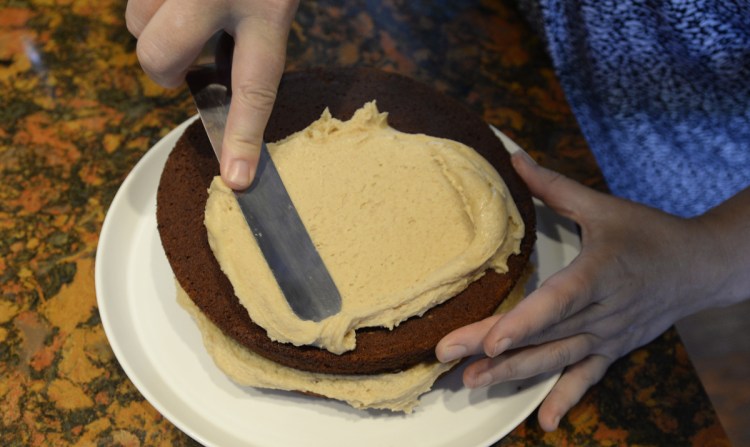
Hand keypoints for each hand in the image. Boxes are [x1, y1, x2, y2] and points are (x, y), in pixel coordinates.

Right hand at [126, 0, 298, 188]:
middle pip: (159, 56)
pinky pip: (134, 0)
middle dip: (164, 70)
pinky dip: (151, 5)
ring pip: (136, 22)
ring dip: (152, 28)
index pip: (254, 87)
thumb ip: (254, 36)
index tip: (237, 178)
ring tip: (184, 14)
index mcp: (269, 11)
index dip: (243, 137)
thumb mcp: (275, 1)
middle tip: (183, 65)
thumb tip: (219, 78)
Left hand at [436, 150, 728, 430]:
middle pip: (543, 333)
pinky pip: (587, 378)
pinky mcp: (613, 349)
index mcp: (598, 273)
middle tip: (447, 357)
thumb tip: (515, 158)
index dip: (524, 323)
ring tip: (471, 382)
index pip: (557, 302)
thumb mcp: (603, 207)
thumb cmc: (648, 233)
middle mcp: (602, 311)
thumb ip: (555, 187)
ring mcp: (607, 336)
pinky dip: (565, 398)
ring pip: (556, 359)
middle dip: (492, 350)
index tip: (490, 341)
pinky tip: (543, 421)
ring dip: (513, 374)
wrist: (698, 267)